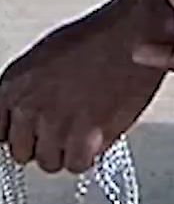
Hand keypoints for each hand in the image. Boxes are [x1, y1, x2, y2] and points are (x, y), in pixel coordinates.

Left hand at [0, 0, 173, 173]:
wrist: (130, 38)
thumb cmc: (96, 42)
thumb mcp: (45, 61)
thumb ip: (33, 92)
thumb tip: (37, 116)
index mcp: (14, 84)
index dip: (20, 136)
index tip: (32, 138)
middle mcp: (28, 106)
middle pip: (22, 153)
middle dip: (44, 147)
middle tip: (64, 137)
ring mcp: (55, 124)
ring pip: (50, 163)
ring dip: (67, 154)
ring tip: (83, 138)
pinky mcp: (84, 137)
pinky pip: (76, 165)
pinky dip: (88, 158)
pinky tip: (96, 141)